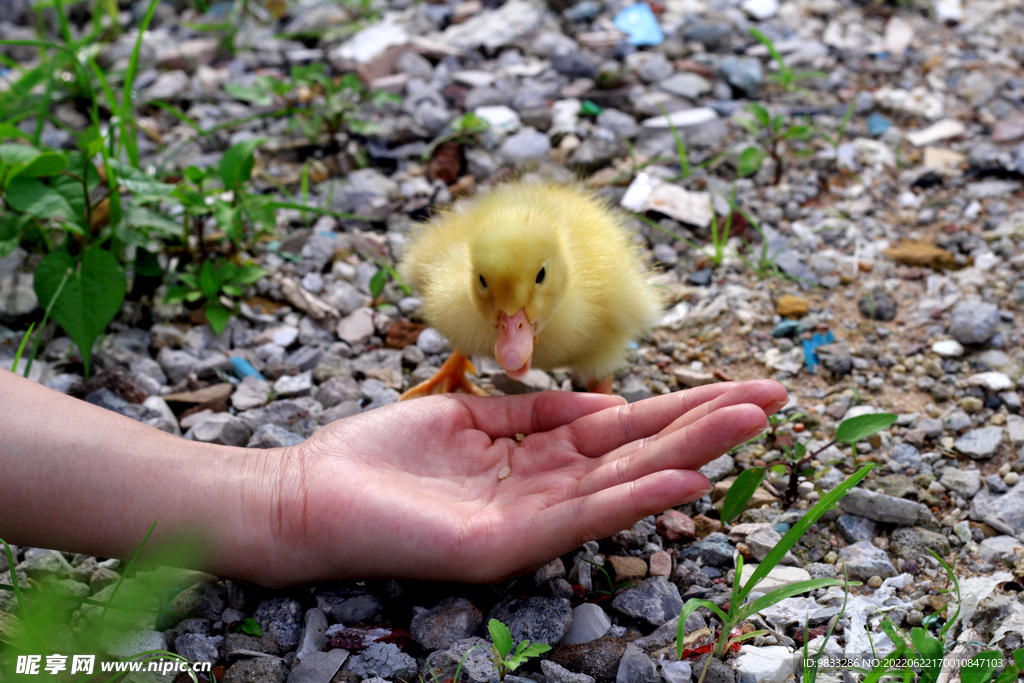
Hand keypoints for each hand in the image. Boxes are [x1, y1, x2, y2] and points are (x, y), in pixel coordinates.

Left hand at [258, 379, 786, 584]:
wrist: (312, 495)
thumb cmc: (384, 456)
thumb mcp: (470, 418)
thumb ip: (535, 414)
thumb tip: (608, 402)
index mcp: (538, 460)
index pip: (624, 431)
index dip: (681, 408)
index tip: (739, 387)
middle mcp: (545, 494)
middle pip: (639, 454)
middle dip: (707, 425)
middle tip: (777, 398)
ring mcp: (528, 522)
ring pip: (623, 484)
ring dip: (688, 454)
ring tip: (749, 426)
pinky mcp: (503, 544)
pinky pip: (577, 517)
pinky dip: (632, 497)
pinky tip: (681, 480)